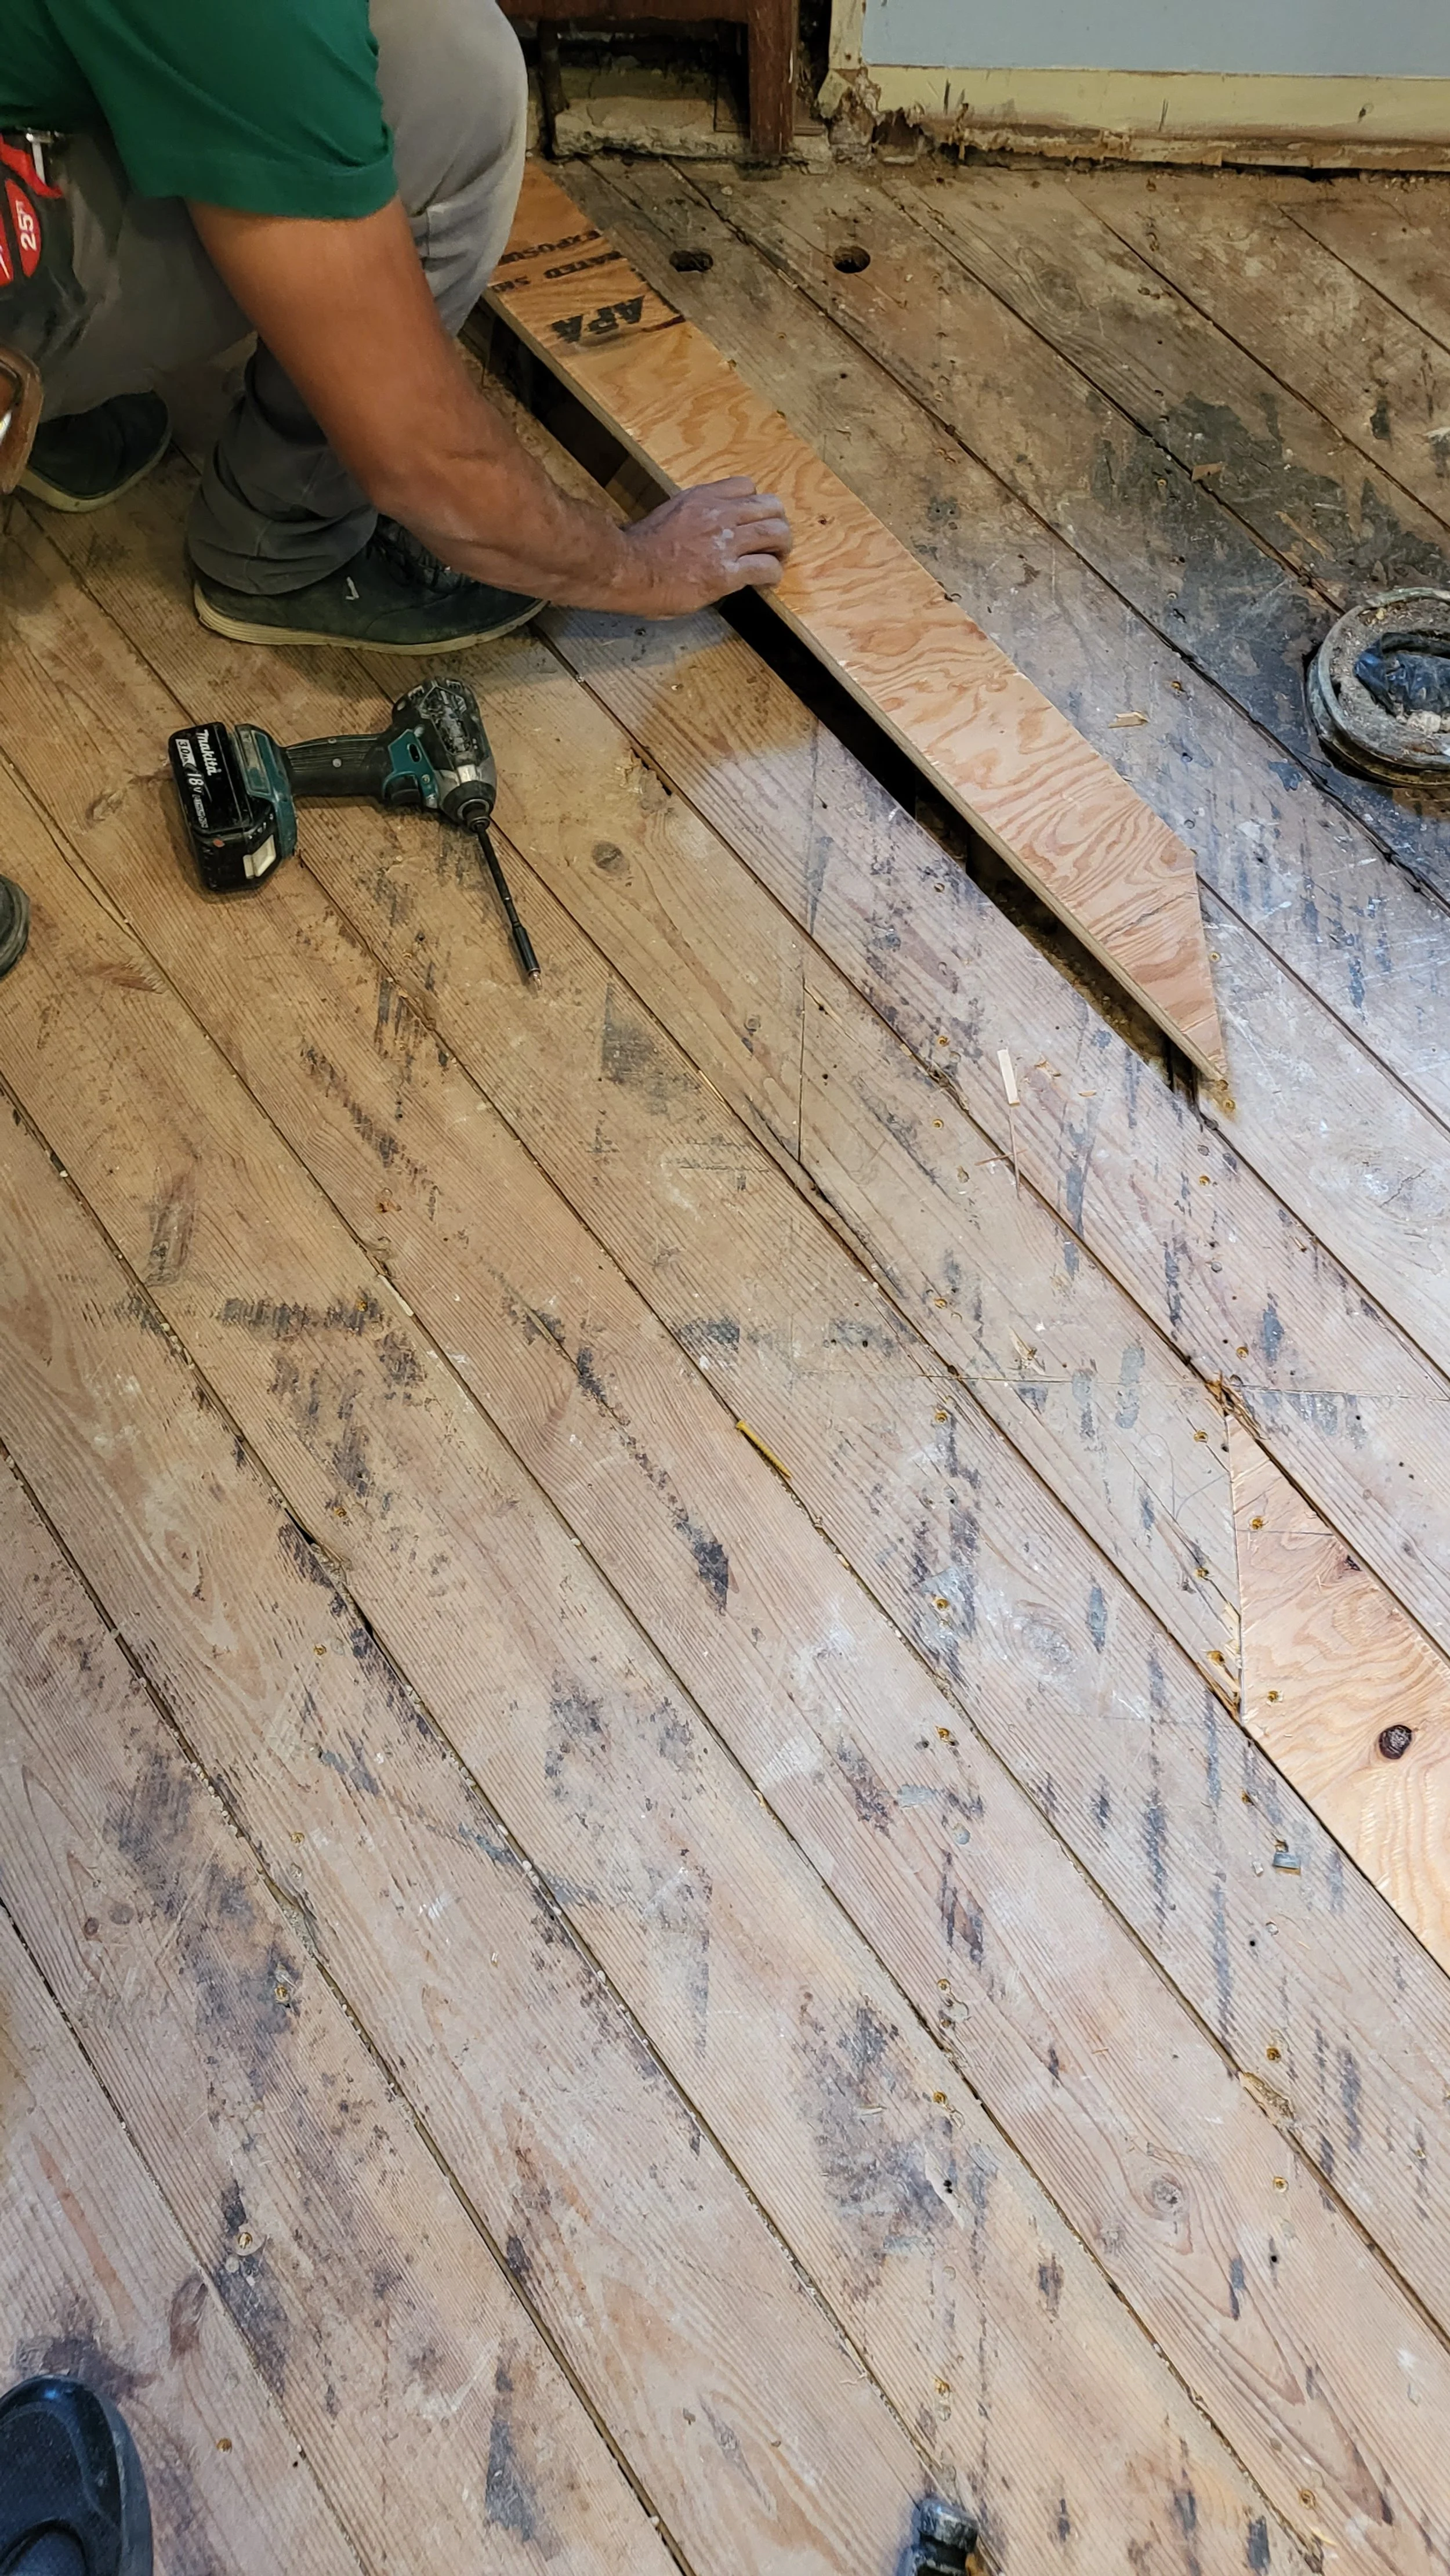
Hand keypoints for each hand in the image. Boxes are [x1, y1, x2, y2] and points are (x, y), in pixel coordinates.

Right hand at [613, 476, 791, 614]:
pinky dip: (773, 575)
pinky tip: (766, 583)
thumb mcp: (669, 515)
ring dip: (782, 549)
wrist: (626, 568)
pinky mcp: (726, 573)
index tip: (750, 522)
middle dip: (777, 525)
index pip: (746, 486)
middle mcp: (718, 513)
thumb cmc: (638, 548)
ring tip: (776, 561)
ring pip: (776, 532)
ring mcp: (724, 542)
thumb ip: (693, 517)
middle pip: (770, 506)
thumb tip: (704, 530)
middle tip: (773, 544)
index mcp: (702, 497)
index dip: (755, 505)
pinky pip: (766, 567)